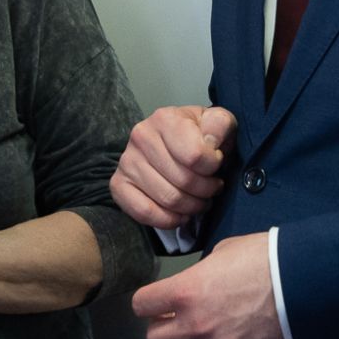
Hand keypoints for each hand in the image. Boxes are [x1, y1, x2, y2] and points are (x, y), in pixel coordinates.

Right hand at [110, 105, 237, 230]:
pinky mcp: (118, 184)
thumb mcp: (217, 122)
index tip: (216, 166)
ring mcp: (126, 162)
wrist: (175, 144)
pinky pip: (144, 212)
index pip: (196, 156)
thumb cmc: (199, 136)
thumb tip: (210, 144)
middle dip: (206, 191)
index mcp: (165, 119)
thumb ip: (220, 124)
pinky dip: (168, 219)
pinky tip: (180, 214)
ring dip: (191, 207)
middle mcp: (140, 136)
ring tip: (199, 200)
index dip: (213, 168)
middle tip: (212, 189)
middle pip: (183, 181)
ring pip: (168, 199)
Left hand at [131, 232, 282, 338]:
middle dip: (161, 330)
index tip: (154, 300)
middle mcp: (196, 323)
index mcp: (185, 291)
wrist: (301, 281)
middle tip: (174, 318)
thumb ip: (199, 274)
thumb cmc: (262, 258)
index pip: (142, 306)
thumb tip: (196, 283)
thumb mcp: (221, 253)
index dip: (146, 302)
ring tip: (211, 323)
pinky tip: (240, 328)